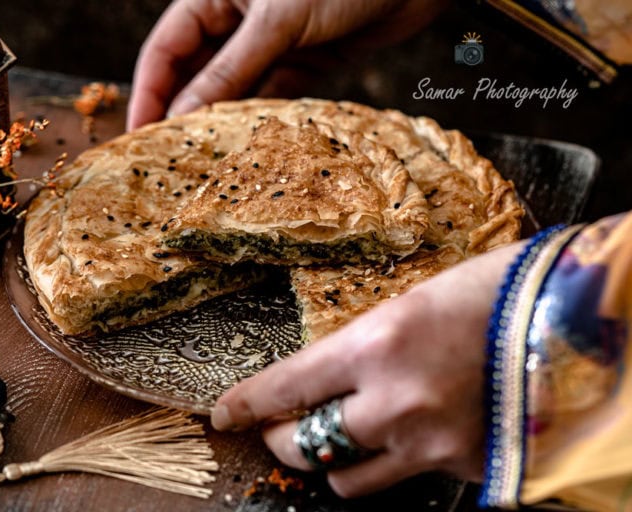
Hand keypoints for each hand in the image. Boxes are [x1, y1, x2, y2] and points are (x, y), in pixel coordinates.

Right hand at [127, 0, 448, 129]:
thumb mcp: (275, 22)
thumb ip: (229, 70)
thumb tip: (184, 116)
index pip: (166, 49)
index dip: (149, 91)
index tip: (138, 135)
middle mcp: (238, 20)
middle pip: (196, 73)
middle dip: (183, 113)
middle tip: (169, 160)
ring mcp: (272, 42)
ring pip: (235, 89)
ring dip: (224, 121)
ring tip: (207, 162)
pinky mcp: (304, 60)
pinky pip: (273, 95)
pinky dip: (263, 119)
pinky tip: (252, 146)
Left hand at [211, 242, 523, 497]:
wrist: (584, 321)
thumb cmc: (502, 289)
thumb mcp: (417, 300)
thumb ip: (368, 340)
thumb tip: (334, 364)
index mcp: (378, 343)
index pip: (287, 387)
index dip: (248, 404)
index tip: (225, 414)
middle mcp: (396, 402)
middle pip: (305, 447)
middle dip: (282, 439)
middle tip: (283, 427)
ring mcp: (432, 445)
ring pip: (349, 483)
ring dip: (334, 464)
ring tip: (342, 442)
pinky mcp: (465, 471)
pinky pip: (410, 483)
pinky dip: (398, 465)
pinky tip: (413, 437)